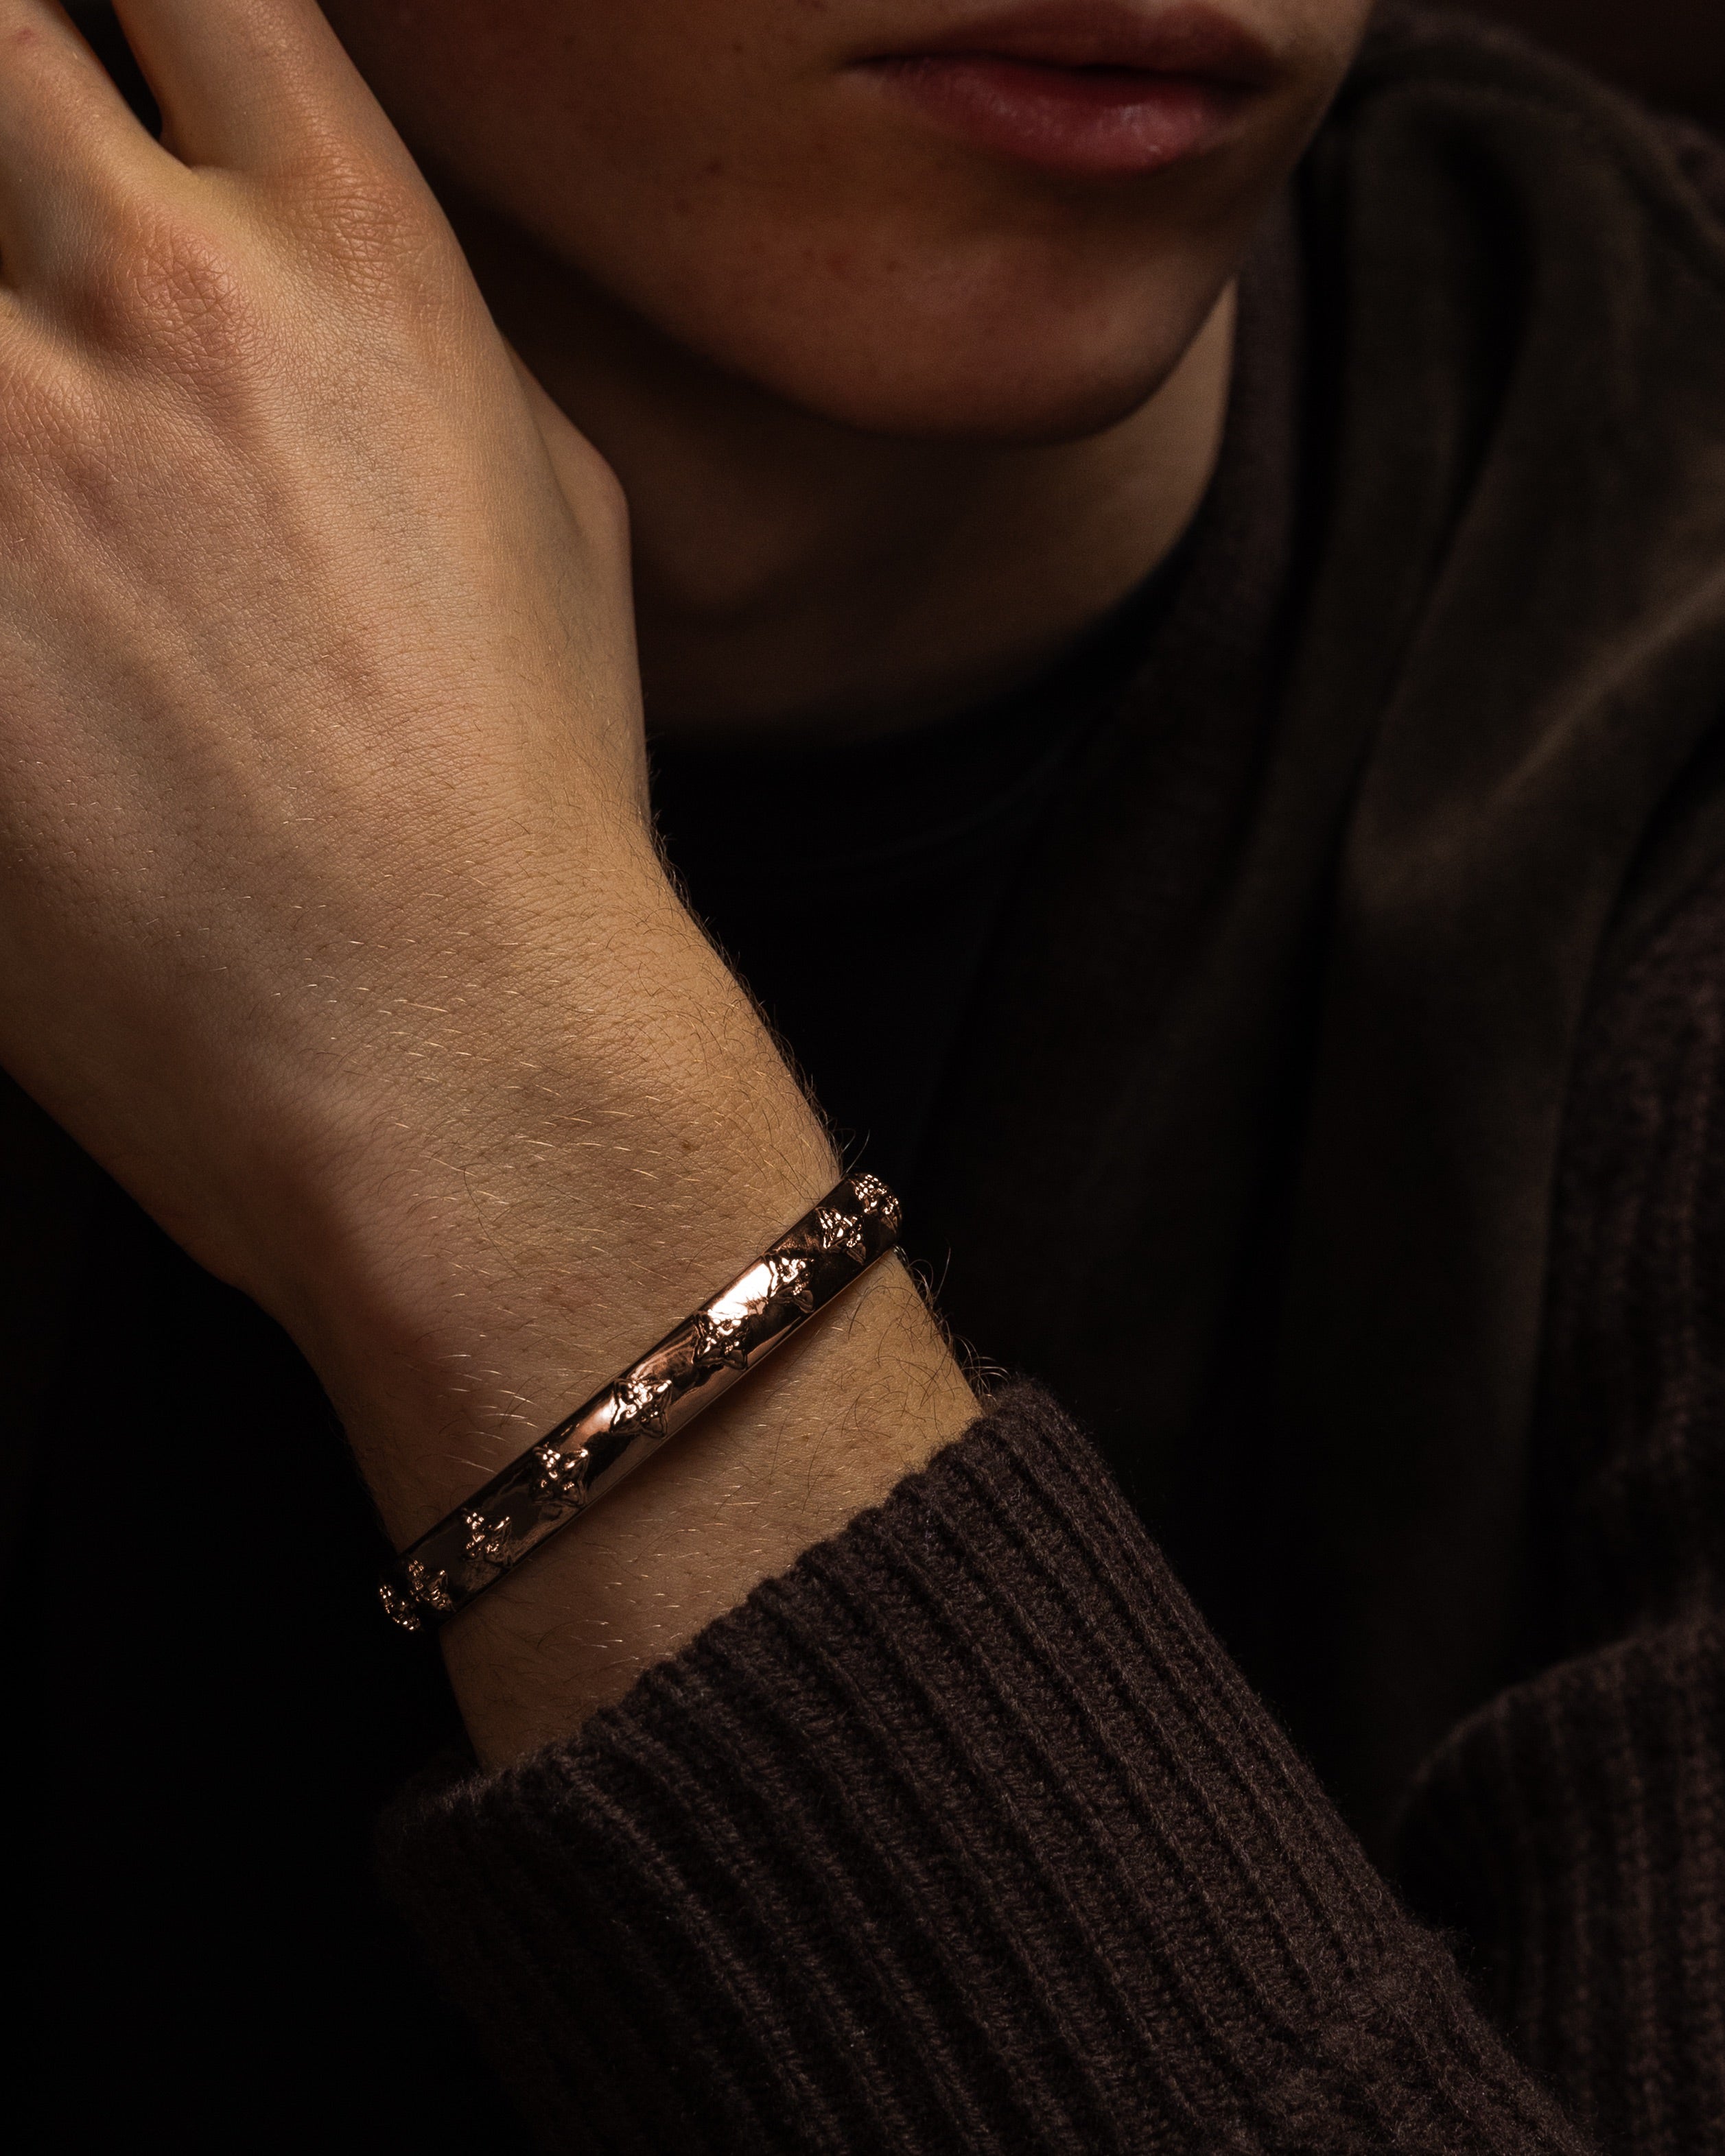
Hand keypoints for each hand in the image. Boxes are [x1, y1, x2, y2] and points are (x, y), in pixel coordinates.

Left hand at [0, 0, 974, 1755]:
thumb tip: (326, 266)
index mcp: (357, 271)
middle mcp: (164, 310)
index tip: (93, 58)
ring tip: (24, 443)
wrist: (456, 1057)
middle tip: (8, 233)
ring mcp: (11, 460)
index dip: (124, 3)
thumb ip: (420, 342)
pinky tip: (14, 609)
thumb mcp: (555, 526)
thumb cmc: (522, 814)